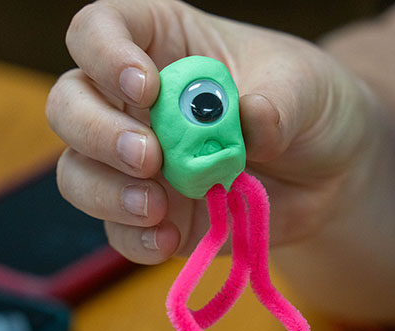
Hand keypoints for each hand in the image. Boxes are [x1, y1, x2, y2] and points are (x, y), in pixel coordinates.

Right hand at [47, 0, 376, 264]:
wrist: (325, 171)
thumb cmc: (304, 103)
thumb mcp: (304, 87)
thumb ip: (276, 102)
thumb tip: (250, 122)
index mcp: (160, 44)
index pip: (98, 29)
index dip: (104, 53)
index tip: (145, 86)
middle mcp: (132, 102)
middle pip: (69, 104)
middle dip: (96, 132)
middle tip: (148, 157)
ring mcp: (134, 162)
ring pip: (76, 172)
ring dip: (106, 192)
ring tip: (157, 206)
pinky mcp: (148, 213)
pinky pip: (116, 230)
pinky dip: (134, 237)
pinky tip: (169, 237)